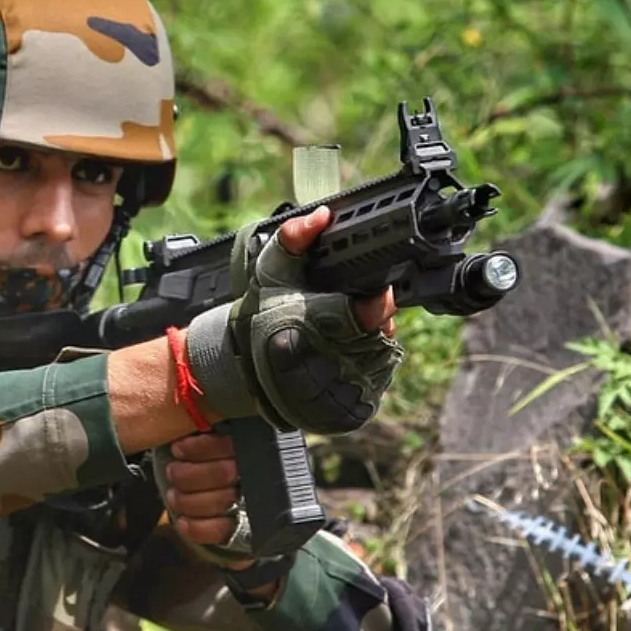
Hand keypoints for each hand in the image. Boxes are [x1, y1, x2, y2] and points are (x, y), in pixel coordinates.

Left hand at [160, 431, 282, 594]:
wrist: (234, 499)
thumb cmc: (214, 460)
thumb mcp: (215, 440)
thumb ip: (207, 430)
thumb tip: (188, 419)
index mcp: (251, 448)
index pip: (227, 444)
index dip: (199, 448)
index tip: (178, 448)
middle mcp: (257, 476)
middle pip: (222, 473)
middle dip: (188, 475)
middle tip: (172, 472)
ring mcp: (252, 504)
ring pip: (219, 502)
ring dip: (187, 500)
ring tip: (173, 495)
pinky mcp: (245, 531)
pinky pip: (221, 531)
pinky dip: (197, 528)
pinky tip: (183, 522)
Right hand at [183, 205, 405, 434]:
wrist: (249, 368)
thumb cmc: (264, 314)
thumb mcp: (272, 270)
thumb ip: (294, 238)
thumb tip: (322, 216)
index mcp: (302, 333)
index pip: (357, 320)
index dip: (374, 308)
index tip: (381, 295)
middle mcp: (321, 370)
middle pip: (376, 336)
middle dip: (374, 319)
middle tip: (359, 307)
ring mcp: (337, 398)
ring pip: (382, 357)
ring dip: (374, 342)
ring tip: (348, 333)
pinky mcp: (350, 415)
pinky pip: (380, 382)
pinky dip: (372, 366)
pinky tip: (350, 356)